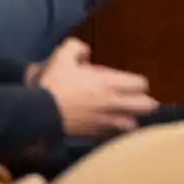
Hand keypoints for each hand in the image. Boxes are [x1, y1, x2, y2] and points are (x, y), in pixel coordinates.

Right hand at [38, 39, 157, 135]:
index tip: (129, 83)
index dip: (137, 83)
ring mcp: (104, 121)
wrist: (38, 112)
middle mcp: (112, 103)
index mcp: (109, 83)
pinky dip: (114, 132)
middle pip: (146, 106)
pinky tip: (108, 127)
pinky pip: (112, 135)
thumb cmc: (54, 83)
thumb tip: (85, 52)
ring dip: (131, 119)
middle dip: (145, 103)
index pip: (140, 84)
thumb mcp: (63, 56)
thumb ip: (77, 47)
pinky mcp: (92, 134)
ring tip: (125, 116)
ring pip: (131, 125)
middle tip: (137, 100)